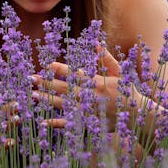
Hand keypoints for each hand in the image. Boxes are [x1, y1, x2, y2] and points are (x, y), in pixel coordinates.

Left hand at [29, 46, 145, 131]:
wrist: (138, 115)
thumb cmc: (128, 91)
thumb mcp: (119, 72)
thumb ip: (106, 58)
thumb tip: (95, 43)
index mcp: (96, 81)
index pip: (73, 74)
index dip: (59, 69)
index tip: (46, 65)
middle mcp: (89, 95)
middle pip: (64, 88)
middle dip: (46, 83)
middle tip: (30, 79)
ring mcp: (87, 111)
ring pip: (63, 104)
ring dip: (47, 100)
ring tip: (33, 95)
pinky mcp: (88, 124)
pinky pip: (69, 124)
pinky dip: (56, 123)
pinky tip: (43, 121)